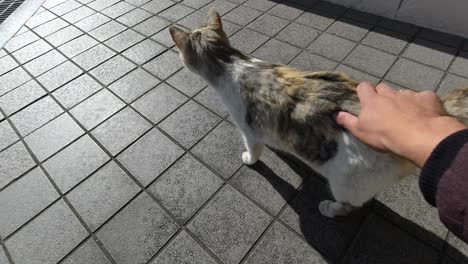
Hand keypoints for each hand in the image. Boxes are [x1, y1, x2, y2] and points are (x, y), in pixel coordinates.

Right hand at [336, 82, 465, 166]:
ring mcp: (409, 94)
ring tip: (406, 115)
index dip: (364, 92)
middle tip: (385, 109)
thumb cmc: (385, 136)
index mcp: (372, 101)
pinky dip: (422, 104)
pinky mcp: (428, 98)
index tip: (365, 99)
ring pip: (403, 93)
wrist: (419, 136)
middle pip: (383, 87)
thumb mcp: (361, 132)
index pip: (363, 87)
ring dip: (402, 101)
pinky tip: (424, 114)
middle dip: (383, 95)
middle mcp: (390, 94)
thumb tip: (336, 114)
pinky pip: (424, 97)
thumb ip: (348, 121)